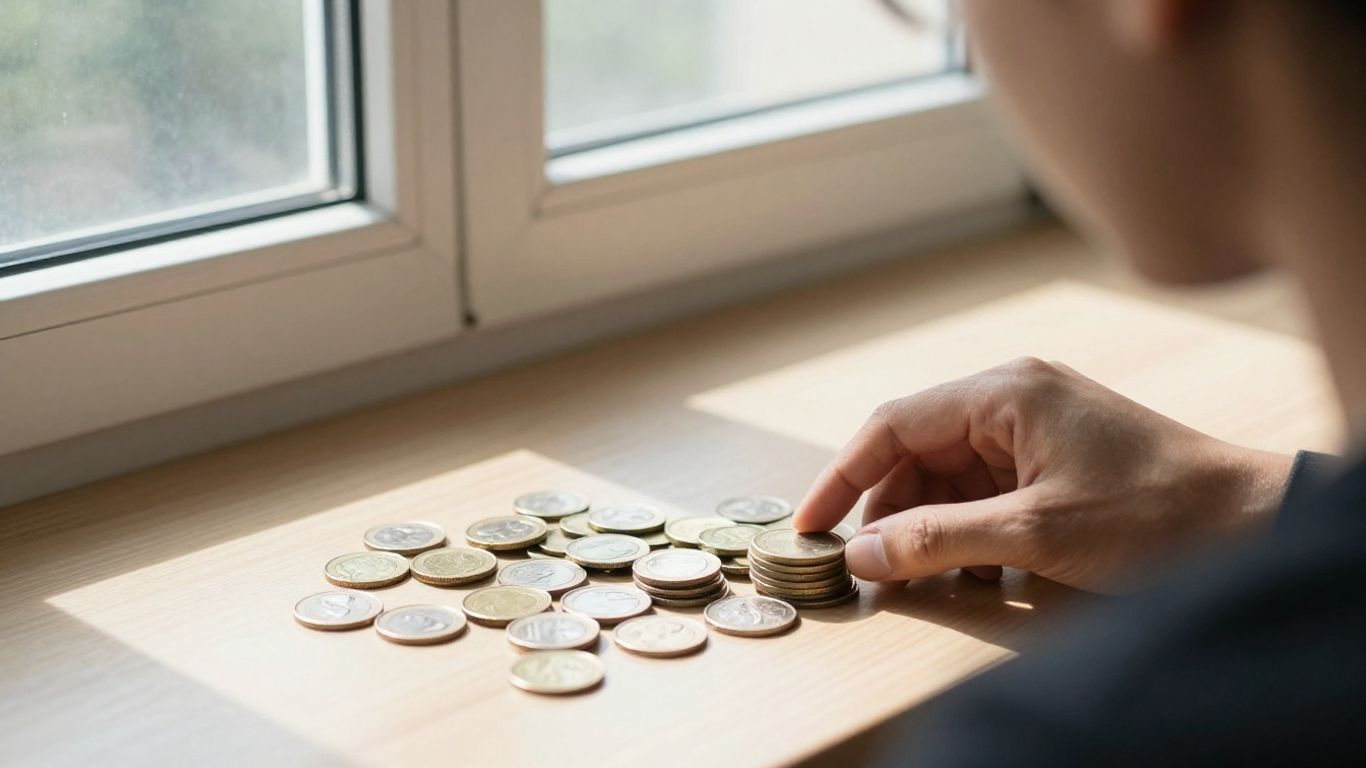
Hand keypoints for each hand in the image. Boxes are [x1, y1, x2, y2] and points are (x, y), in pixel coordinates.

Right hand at [793, 357, 1293, 592]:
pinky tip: (976, 570)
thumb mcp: (1033, 534)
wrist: (1253, 521)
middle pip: (917, 451)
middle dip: (890, 510)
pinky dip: (969, 528)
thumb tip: (863, 552)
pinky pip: (986, 488)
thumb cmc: (1153, 514)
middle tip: (871, 567)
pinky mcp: (1055, 457)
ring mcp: (1036, 425)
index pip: (892, 425)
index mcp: (1003, 393)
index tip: (810, 525)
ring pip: (950, 475)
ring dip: (930, 525)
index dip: (842, 477)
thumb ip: (938, 540)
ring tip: (923, 576)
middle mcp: (1013, 397)